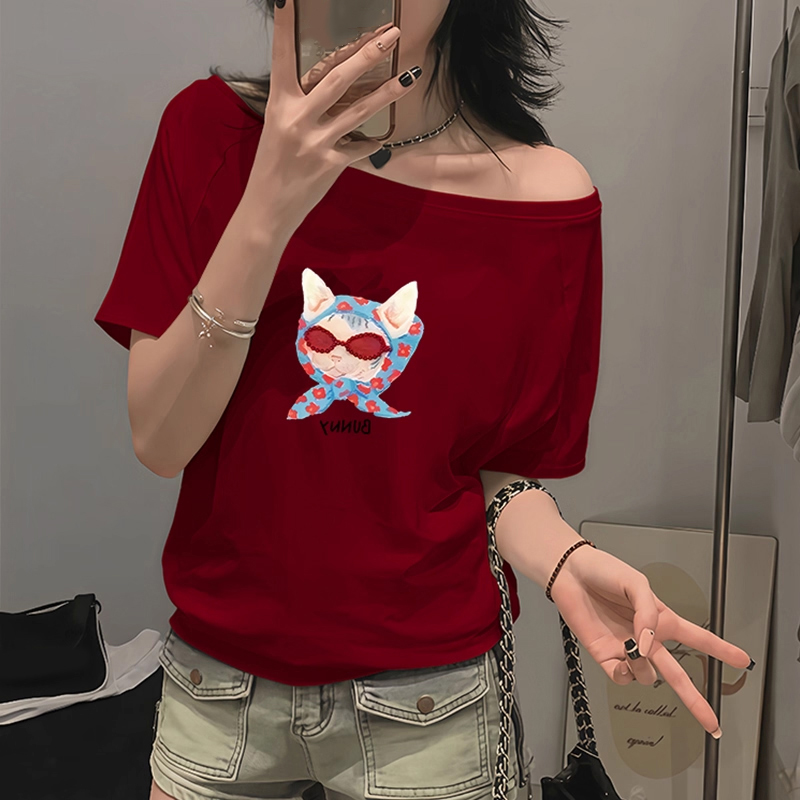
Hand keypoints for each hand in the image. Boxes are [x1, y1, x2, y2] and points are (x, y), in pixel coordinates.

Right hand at [247, 0, 421, 232]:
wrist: (268, 208)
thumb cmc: (272, 166)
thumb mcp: (277, 129)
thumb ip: (299, 106)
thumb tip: (328, 86)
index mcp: (279, 105)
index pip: (283, 58)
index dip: (287, 28)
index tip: (290, 0)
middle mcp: (297, 119)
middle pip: (337, 78)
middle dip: (367, 53)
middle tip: (391, 34)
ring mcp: (315, 142)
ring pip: (358, 110)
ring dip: (386, 92)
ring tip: (409, 76)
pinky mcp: (330, 165)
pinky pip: (360, 147)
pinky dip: (373, 142)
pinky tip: (386, 136)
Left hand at [549, 543, 752, 736]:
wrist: (570, 573)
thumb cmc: (603, 571)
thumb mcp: (636, 584)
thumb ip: (649, 614)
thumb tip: (649, 646)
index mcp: (661, 618)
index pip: (697, 637)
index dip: (721, 649)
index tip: (742, 661)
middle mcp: (646, 638)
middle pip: (678, 674)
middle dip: (697, 700)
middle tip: (713, 723)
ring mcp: (626, 649)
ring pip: (648, 676)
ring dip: (645, 666)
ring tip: (632, 644)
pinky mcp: (605, 655)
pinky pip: (622, 678)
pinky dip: (625, 674)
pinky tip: (621, 659)